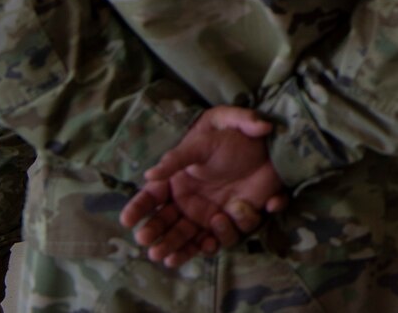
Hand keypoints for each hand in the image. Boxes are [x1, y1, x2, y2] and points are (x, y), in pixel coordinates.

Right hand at [120, 106, 287, 267]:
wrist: (270, 146)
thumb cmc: (233, 140)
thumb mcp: (204, 142)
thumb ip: (178, 157)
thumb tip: (150, 173)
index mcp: (177, 182)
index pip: (150, 198)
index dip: (138, 209)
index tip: (127, 220)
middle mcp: (189, 202)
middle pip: (166, 225)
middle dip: (156, 237)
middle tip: (150, 246)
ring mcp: (210, 214)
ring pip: (190, 238)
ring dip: (180, 248)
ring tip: (167, 257)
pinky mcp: (233, 220)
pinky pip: (222, 237)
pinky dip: (215, 240)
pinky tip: (209, 242)